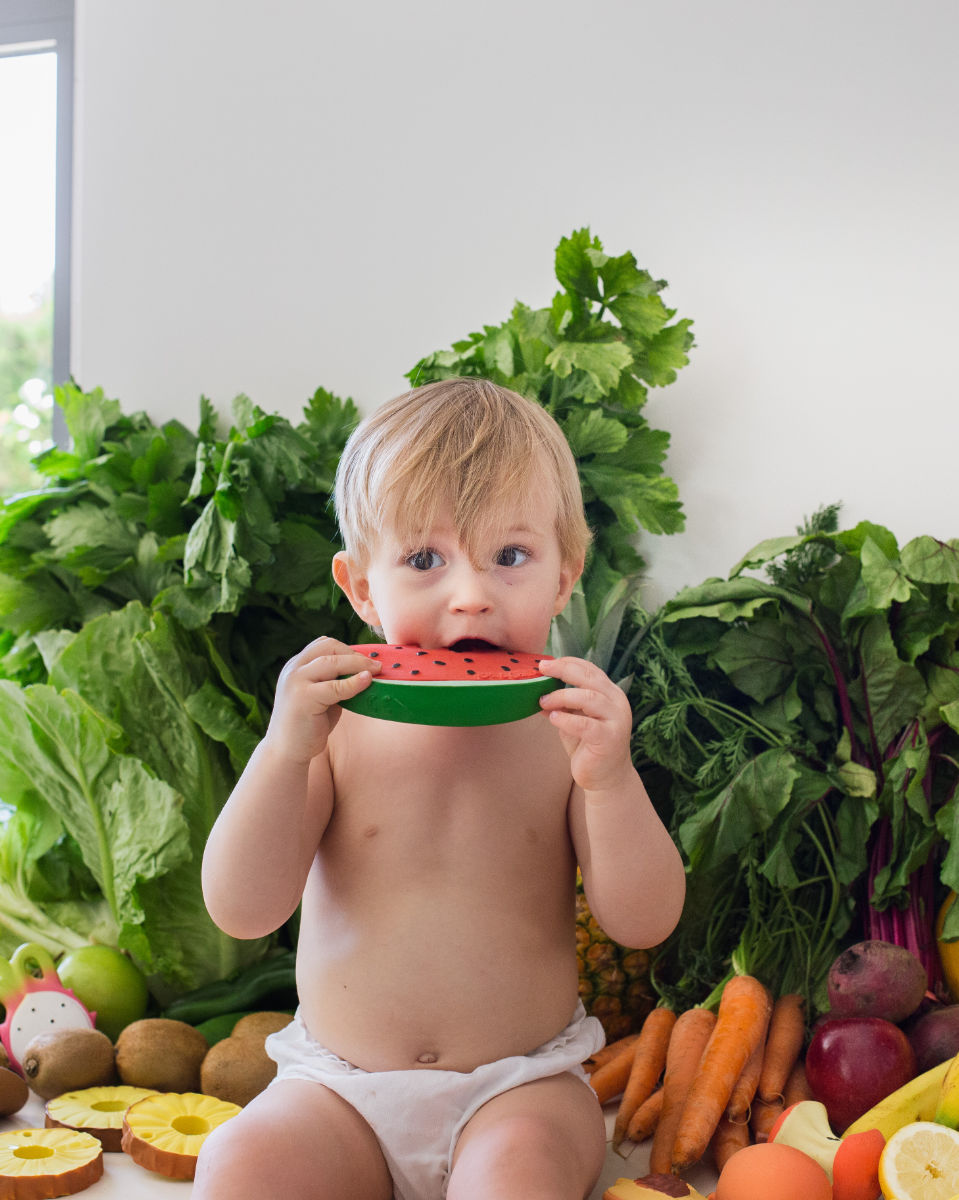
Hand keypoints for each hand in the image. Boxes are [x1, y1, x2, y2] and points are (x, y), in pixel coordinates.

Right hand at [266, 637, 378, 763]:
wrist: (286, 751)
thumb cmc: (308, 725)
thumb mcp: (322, 696)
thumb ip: (335, 681)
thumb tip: (366, 671)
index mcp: (296, 666)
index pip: (324, 644)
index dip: (347, 649)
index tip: (366, 659)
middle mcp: (293, 669)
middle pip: (329, 648)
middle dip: (355, 654)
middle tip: (376, 665)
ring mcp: (295, 682)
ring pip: (332, 662)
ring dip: (358, 664)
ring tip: (377, 670)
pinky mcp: (303, 698)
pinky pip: (335, 686)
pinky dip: (354, 682)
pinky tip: (367, 681)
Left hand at [537, 656, 634, 792]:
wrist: (606, 777)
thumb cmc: (588, 745)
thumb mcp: (572, 719)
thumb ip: (560, 704)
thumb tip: (535, 689)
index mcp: (610, 693)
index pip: (590, 669)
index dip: (568, 662)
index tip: (546, 663)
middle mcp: (617, 703)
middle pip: (590, 678)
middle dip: (563, 670)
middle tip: (542, 670)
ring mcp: (616, 720)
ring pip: (589, 698)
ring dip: (562, 696)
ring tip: (543, 701)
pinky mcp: (610, 739)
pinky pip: (586, 724)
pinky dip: (566, 719)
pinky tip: (553, 718)